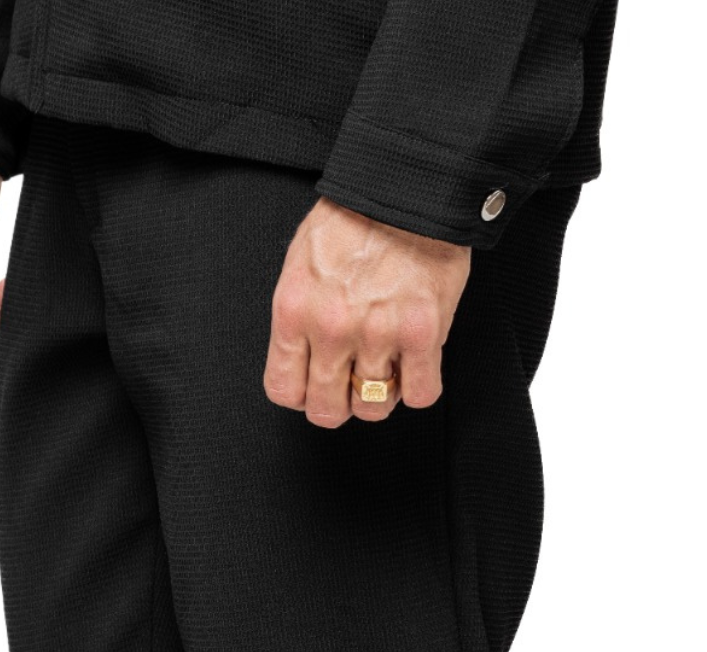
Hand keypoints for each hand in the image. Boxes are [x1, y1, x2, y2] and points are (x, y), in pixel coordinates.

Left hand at [264, 196, 470, 426]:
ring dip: (382, 394)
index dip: (303, 396)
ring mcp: (377, 333)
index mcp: (294, 310)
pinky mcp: (422, 334)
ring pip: (374, 408)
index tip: (316, 385)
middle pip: (328, 410)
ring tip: (388, 365)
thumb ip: (299, 317)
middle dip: (340, 403)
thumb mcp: (303, 262)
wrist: (407, 188)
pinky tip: (416, 362)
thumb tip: (304, 362)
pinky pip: (420, 394)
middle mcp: (331, 328)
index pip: (284, 390)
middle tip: (353, 384)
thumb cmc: (356, 218)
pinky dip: (419, 386)